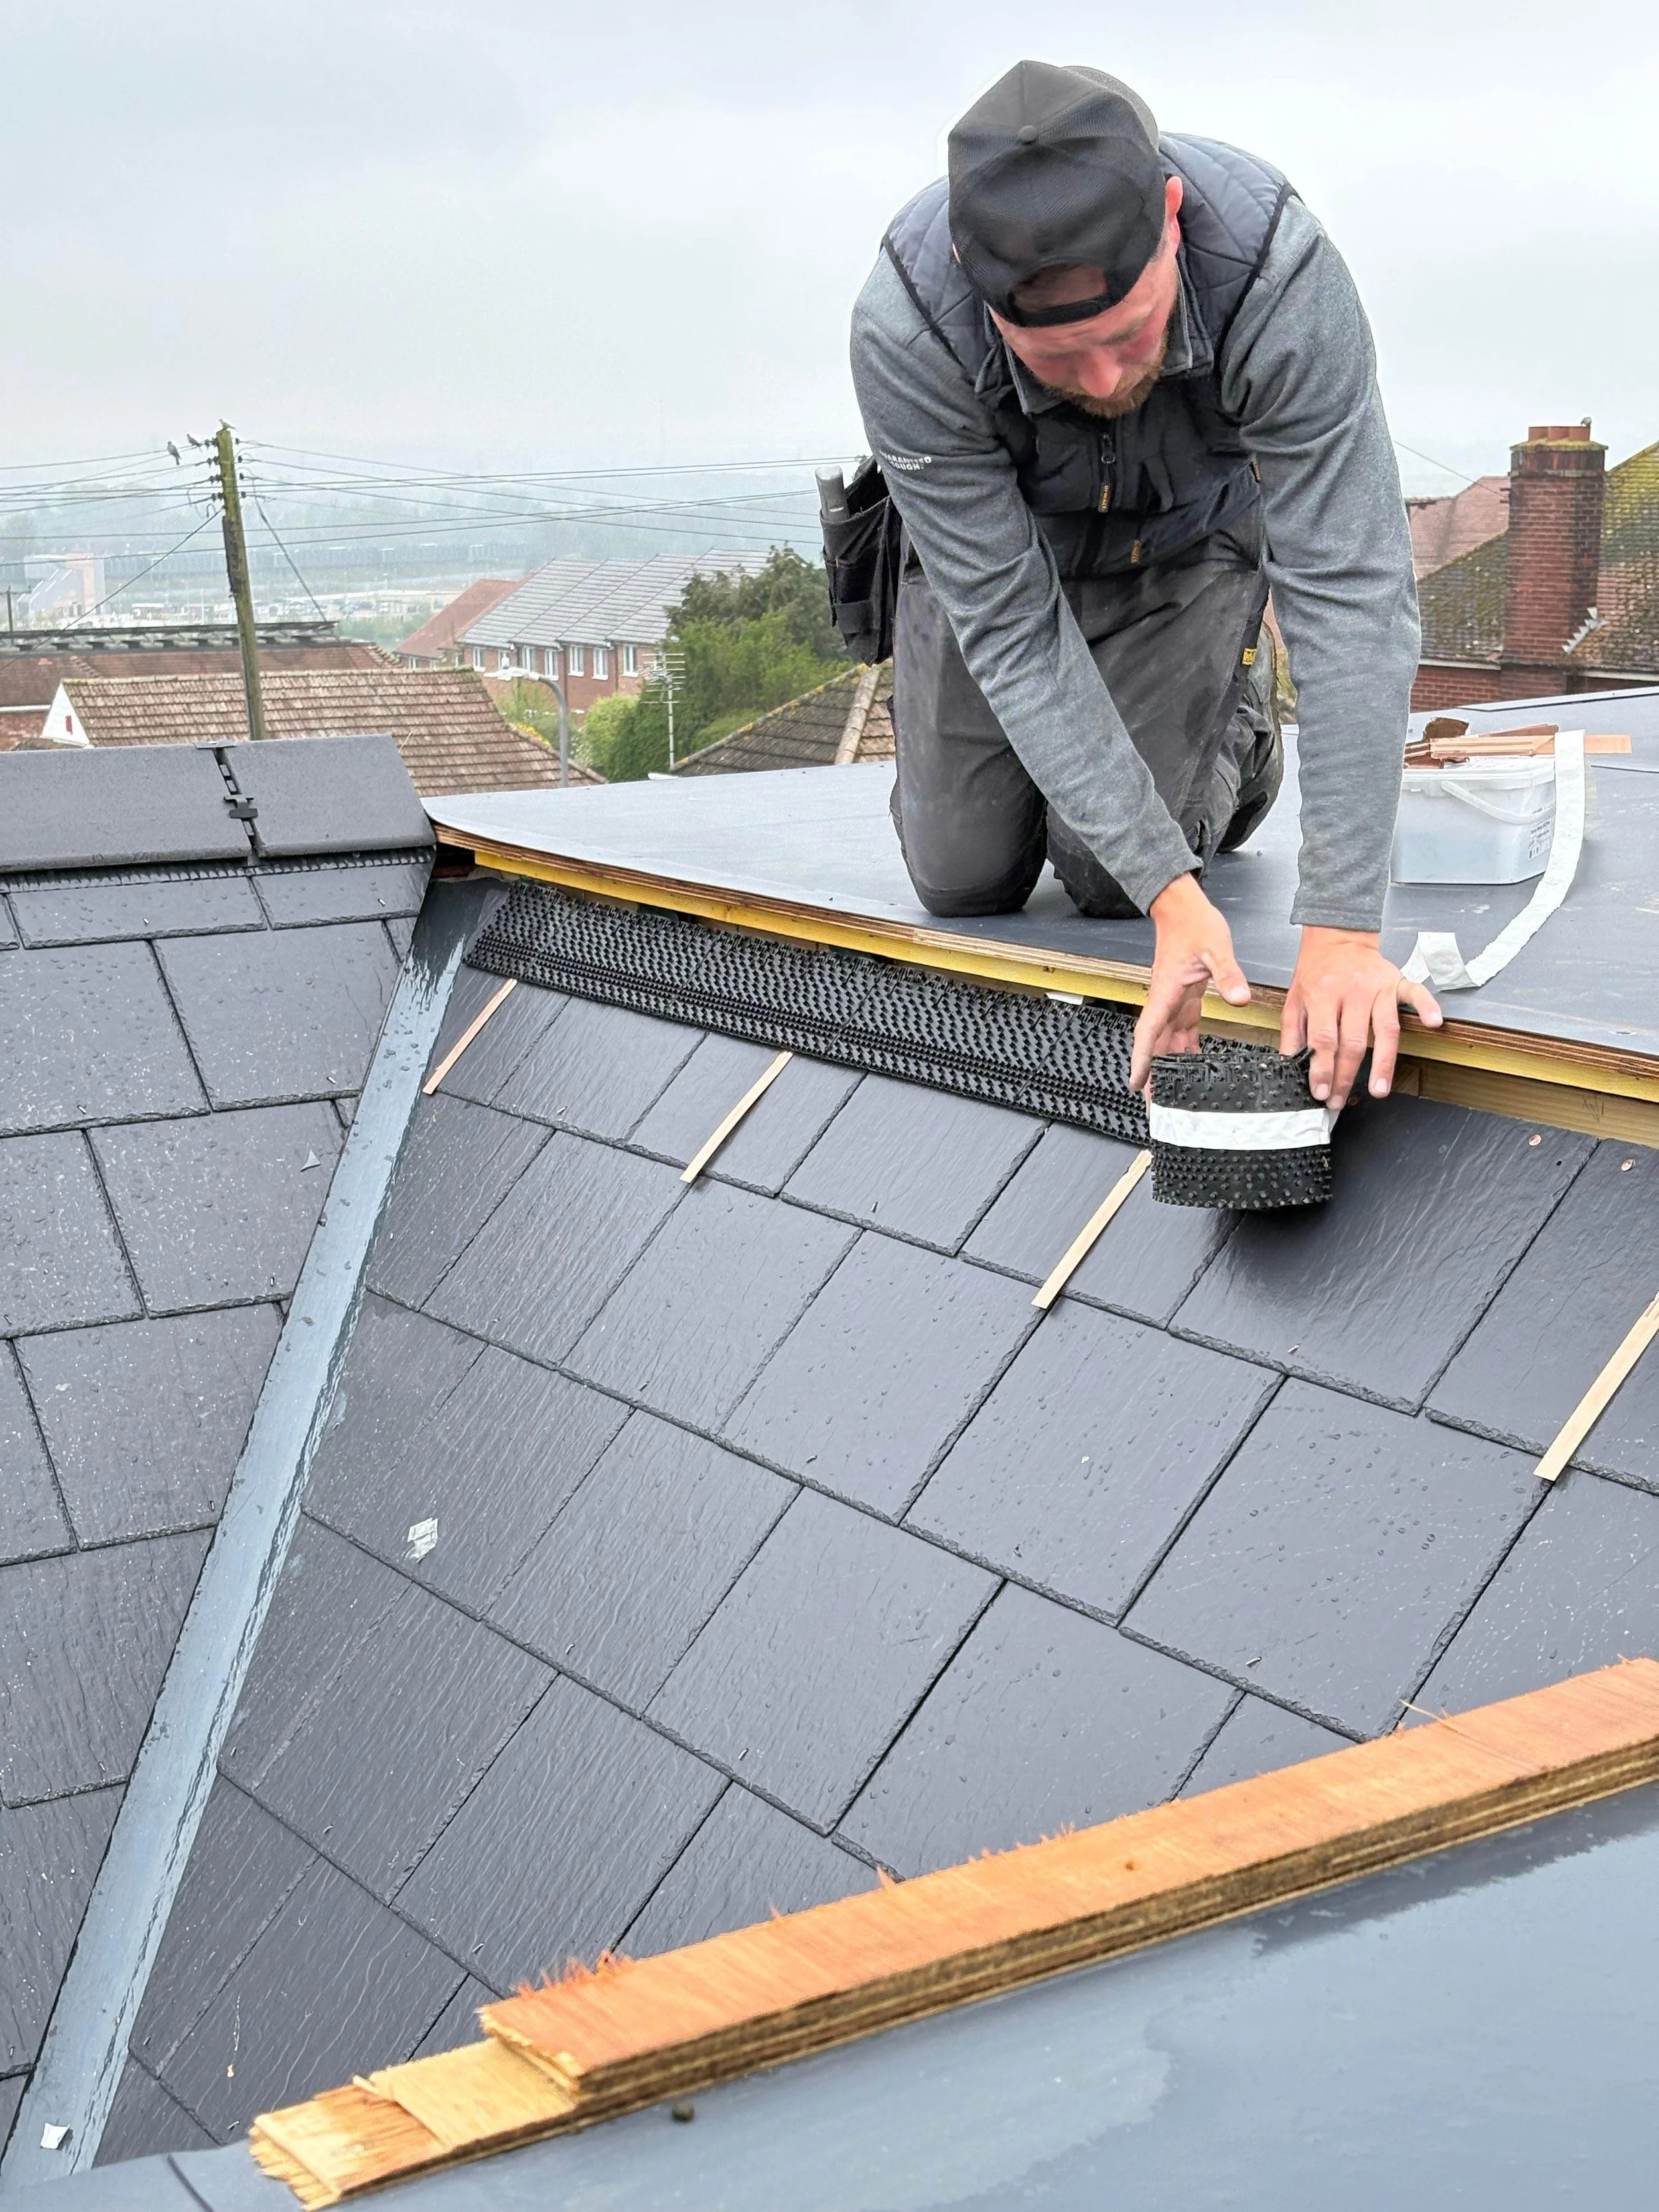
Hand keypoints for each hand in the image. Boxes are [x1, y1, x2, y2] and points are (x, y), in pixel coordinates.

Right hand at [1130, 872, 1250, 1093]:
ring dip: (1167, 1068)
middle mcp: (1165, 1003)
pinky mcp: (1184, 1001)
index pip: (1148, 1033)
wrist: (1183, 909)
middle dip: (1152, 1075)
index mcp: (1166, 993)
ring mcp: (1173, 1003)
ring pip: (1166, 1042)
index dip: (1142, 1060)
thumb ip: (1228, 974)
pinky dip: (1184, 1052)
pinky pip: (1180, 1033)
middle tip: (1154, 1105)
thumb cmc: (1193, 925)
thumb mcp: (1216, 948)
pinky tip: (1193, 1068)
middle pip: (1153, 1046)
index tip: (1137, 1083)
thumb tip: (1240, 998)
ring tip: (1171, 1096)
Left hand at [1281, 927, 1442, 1107]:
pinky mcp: (1397, 980)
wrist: (1336, 938)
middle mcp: (1352, 991)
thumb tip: (1289, 1067)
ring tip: (1380, 1090)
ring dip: (1384, 1062)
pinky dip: (1427, 1006)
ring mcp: (1377, 986)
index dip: (1323, 1068)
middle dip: (1347, 1075)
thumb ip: (1293, 1034)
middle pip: (1353, 1041)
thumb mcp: (1294, 1001)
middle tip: (1341, 1099)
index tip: (1321, 1091)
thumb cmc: (1315, 973)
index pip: (1324, 1038)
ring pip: (1385, 1028)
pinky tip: (1434, 1023)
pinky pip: (1415, 993)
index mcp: (1322, 994)